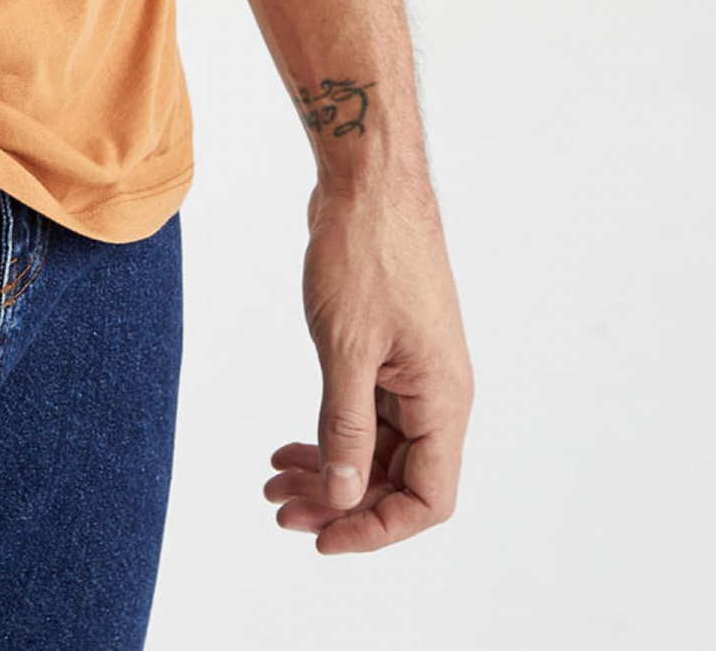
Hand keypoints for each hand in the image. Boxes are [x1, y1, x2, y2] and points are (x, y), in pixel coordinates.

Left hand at [264, 174, 473, 551]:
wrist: (368, 180)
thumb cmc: (366, 252)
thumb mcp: (347, 347)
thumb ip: (344, 427)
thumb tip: (344, 496)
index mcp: (442, 400)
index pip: (427, 499)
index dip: (376, 528)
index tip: (322, 536)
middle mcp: (436, 394)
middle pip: (397, 479)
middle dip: (339, 501)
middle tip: (279, 510)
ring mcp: (412, 371)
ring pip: (376, 447)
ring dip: (328, 469)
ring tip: (273, 483)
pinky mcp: (388, 351)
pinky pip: (364, 412)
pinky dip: (328, 432)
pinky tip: (288, 445)